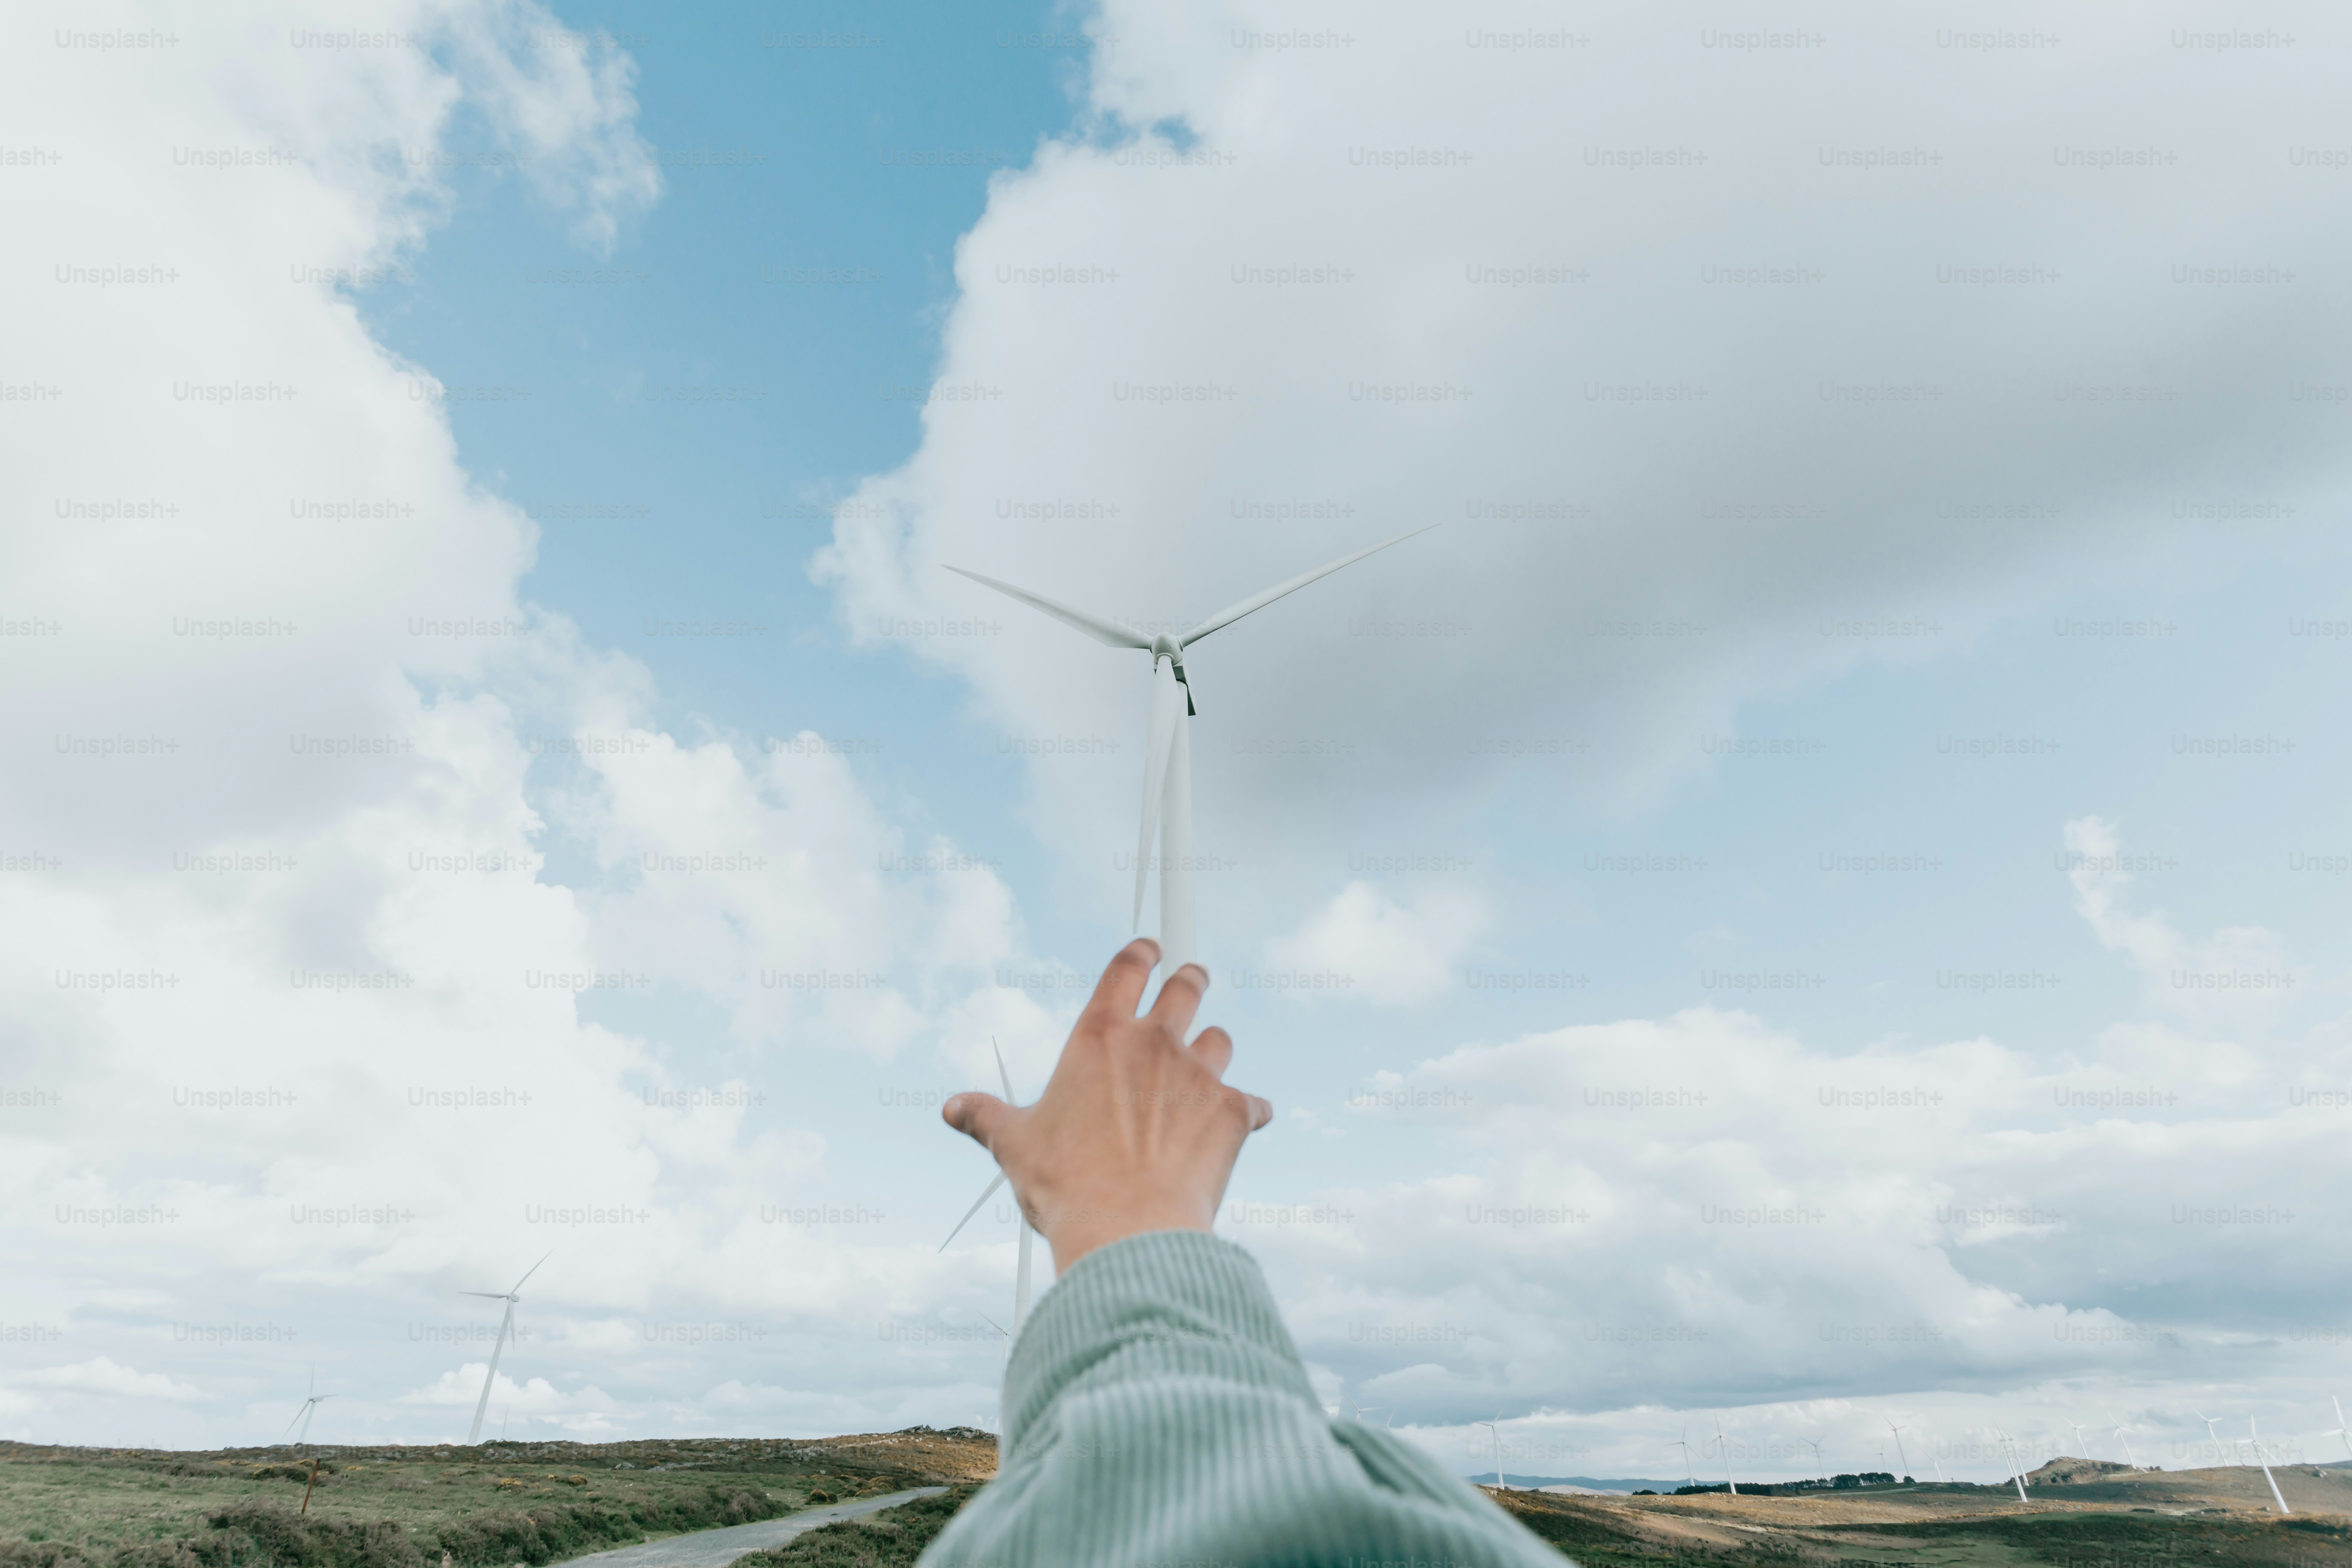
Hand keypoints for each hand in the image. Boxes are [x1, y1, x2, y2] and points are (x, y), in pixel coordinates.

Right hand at [943, 939, 1273, 1272]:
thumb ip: (984, 1117)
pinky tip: (1240, 1127)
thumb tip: (953, 1109)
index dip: (1141, 953)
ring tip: (1203, 1069)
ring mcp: (1199, 1075)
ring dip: (1213, 1051)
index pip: (1126, 969)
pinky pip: (1254, 1103)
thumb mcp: (1013, 1145)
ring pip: (1220, 1041)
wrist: (1128, 1229)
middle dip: (1190, 979)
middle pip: (1186, 987)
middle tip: (1192, 979)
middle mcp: (1154, 1044)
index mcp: (1099, 1038)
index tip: (1149, 949)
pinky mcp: (1234, 1112)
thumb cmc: (1066, 1183)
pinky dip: (1247, 1113)